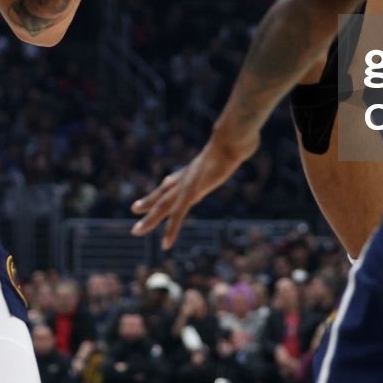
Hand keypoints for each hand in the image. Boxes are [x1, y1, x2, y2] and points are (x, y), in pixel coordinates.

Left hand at [131, 120, 259, 248]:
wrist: (231, 139)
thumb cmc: (235, 140)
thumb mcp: (233, 147)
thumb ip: (235, 150)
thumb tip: (248, 144)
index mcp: (192, 170)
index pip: (171, 182)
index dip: (159, 190)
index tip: (150, 196)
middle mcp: (185, 178)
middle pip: (163, 193)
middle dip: (148, 203)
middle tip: (134, 209)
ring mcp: (186, 185)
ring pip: (163, 206)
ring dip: (149, 219)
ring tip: (136, 231)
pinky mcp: (191, 193)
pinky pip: (177, 216)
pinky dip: (171, 230)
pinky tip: (166, 244)